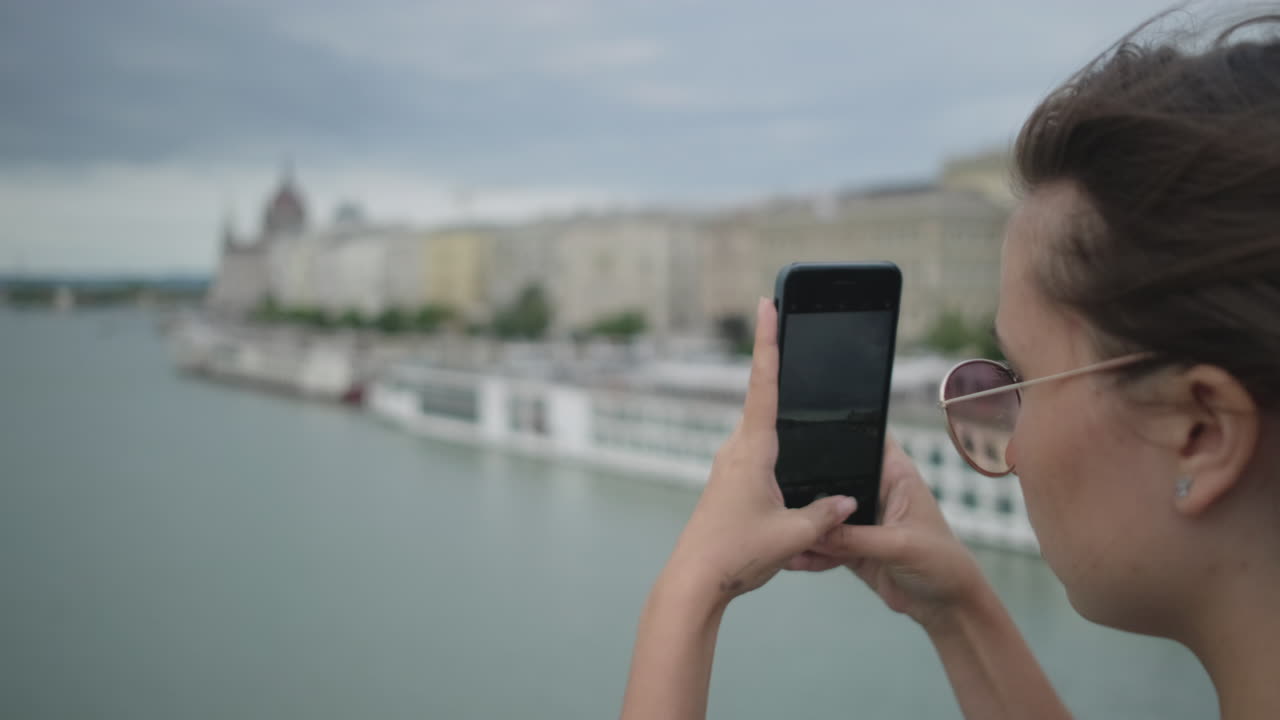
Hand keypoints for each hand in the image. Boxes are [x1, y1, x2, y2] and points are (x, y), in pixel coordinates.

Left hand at [662, 297, 856, 607]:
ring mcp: (728, 467)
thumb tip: (847, 500)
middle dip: (775, 363)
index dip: (769, 342)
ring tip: (793, 388)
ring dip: (777, 414)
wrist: (694, 581)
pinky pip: (757, 456)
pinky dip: (775, 448)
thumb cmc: (737, 555)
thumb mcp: (794, 534)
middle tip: (783, 321)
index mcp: (752, 450)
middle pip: (761, 398)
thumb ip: (826, 513)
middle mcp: (736, 450)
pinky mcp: (728, 485)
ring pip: (761, 432)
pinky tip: (788, 462)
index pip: (764, 384)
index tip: (767, 304)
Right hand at [786, 434, 987, 631]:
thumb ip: (855, 538)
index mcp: (895, 475)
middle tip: (776, 488)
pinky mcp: (851, 547)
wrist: (945, 607)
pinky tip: (790, 557)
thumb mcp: (900, 545)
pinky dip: (809, 552)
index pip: (866, 439)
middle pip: (835, 477)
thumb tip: (812, 530)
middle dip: (808, 483)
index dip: (840, 431)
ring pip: (824, 515)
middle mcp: (875, 491)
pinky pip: (823, 545)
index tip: (804, 430)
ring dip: (806, 524)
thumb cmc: (942, 563)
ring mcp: (861, 520)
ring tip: (779, 529)